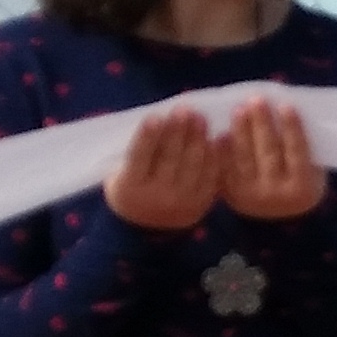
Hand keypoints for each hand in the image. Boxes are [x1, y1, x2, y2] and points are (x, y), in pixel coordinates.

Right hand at [103, 107, 217, 231]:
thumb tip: (159, 118)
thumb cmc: (131, 186)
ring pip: (191, 166)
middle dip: (178, 132)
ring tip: (201, 118)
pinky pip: (210, 177)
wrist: (145, 227)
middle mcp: (155, 197)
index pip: (139, 157)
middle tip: (185, 109)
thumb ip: (136, 151)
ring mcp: (180, 202)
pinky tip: (215, 138)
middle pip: (169, 159)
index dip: (147, 137)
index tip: (155, 116)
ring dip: (197, 139)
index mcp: (130, 186)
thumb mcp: (121, 172)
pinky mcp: (201, 204)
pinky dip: (213, 157)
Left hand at [215, 98, 326, 223]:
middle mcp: (276, 194)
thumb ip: (304, 151)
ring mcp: (251, 195)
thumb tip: (286, 114)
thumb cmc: (297, 185)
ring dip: (241, 131)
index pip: (297, 152)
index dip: (292, 129)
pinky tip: (222, 132)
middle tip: (257, 100)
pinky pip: (225, 167)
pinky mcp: (231, 194)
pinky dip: (223, 149)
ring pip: (245, 157)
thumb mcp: (311, 174)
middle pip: (269, 152)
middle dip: (262, 124)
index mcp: (301, 188)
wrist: (275, 223)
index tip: (286, 106)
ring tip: (239, 110)